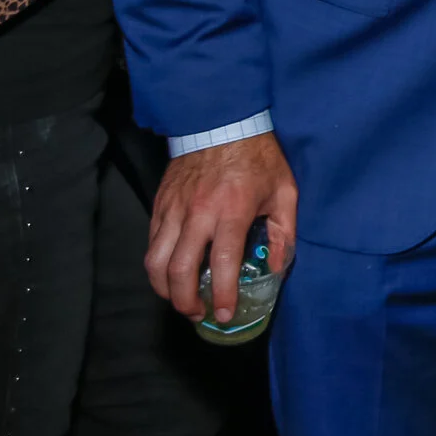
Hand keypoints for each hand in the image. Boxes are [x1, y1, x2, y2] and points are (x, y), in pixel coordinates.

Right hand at [146, 131, 296, 323]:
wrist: (223, 122)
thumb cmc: (258, 158)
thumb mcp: (284, 191)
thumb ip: (284, 232)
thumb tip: (277, 267)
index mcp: (232, 211)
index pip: (223, 264)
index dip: (222, 295)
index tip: (224, 314)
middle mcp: (198, 213)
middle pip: (179, 269)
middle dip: (185, 301)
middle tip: (197, 314)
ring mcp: (174, 209)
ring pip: (156, 260)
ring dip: (164, 288)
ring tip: (179, 300)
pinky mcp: (160, 204)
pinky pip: (151, 242)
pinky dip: (156, 265)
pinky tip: (169, 273)